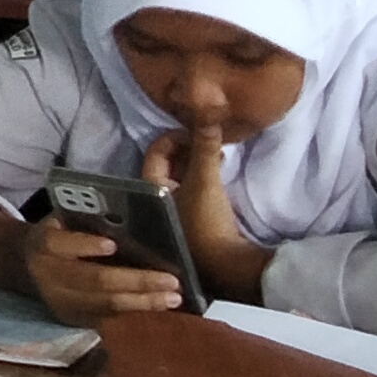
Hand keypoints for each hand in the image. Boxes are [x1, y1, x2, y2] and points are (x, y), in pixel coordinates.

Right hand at [19, 211, 182, 323]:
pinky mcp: (75, 320)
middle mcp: (49, 276)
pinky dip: (138, 312)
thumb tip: (129, 216)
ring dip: (143, 302)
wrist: (31, 267)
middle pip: (94, 280)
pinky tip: (162, 309)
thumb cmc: (60, 234)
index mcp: (42, 244)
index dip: (84, 245)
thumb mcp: (63, 220)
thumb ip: (86, 220)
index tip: (112, 245)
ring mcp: (62, 303)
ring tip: (174, 297)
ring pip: (106, 304)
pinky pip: (111, 318)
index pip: (58, 244)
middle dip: (135, 281)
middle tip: (171, 280)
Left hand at [146, 127, 270, 301]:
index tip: (197, 132)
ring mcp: (170, 211)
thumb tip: (208, 113)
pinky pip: (190, 189)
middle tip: (208, 141)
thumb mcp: (206, 181)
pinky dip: (201, 177)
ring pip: (179, 177)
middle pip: (166, 164)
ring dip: (195, 163)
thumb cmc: (207, 221)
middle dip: (186, 149)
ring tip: (216, 154)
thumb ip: (205, 148)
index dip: (175, 137)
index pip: (155, 152)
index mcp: (148, 188)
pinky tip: (217, 173)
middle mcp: (153, 200)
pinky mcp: (188, 221)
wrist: (227, 263)